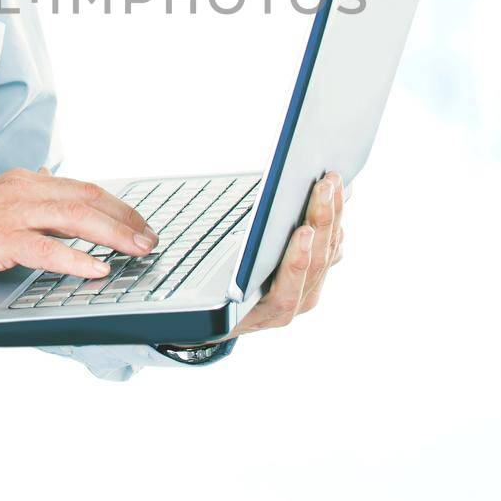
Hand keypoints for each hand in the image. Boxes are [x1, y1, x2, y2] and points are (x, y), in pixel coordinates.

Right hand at [0, 167, 158, 288]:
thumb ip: (31, 205)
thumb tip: (60, 200)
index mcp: (26, 183)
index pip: (85, 189)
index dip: (119, 207)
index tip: (142, 224)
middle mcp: (22, 190)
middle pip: (88, 199)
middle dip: (126, 219)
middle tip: (151, 239)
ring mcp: (10, 213)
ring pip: (74, 218)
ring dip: (112, 234)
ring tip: (136, 250)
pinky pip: (43, 249)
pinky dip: (74, 258)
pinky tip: (95, 268)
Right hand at [208, 171, 345, 343]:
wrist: (211, 318)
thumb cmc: (198, 298)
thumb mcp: (192, 287)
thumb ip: (193, 270)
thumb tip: (161, 244)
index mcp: (258, 315)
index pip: (286, 293)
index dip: (298, 263)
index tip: (304, 232)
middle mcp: (286, 307)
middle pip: (315, 265)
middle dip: (321, 221)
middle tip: (325, 185)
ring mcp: (304, 293)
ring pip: (329, 255)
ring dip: (333, 216)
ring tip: (334, 182)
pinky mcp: (312, 277)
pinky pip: (332, 249)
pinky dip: (336, 220)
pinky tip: (339, 195)